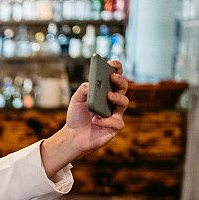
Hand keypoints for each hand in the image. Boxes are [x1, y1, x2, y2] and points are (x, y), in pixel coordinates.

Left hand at [39, 60, 129, 177]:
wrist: (74, 136)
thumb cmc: (77, 116)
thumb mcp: (76, 100)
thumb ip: (83, 89)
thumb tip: (91, 83)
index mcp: (105, 91)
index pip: (115, 78)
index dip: (117, 69)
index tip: (114, 64)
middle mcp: (113, 101)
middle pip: (123, 87)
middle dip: (120, 80)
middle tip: (112, 77)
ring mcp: (116, 113)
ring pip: (124, 102)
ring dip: (117, 97)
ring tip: (107, 96)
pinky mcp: (115, 127)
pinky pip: (116, 122)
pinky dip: (105, 120)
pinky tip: (95, 119)